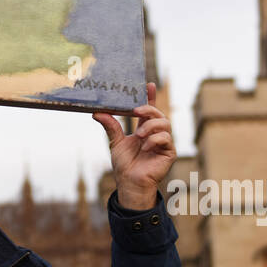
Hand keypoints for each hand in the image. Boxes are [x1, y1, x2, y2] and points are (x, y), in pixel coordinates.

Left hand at [92, 83, 174, 210]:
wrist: (129, 183)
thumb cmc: (124, 164)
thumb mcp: (115, 142)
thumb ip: (110, 126)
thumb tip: (97, 112)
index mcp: (144, 129)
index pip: (149, 110)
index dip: (150, 96)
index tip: (148, 84)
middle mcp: (155, 134)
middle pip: (158, 114)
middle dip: (149, 109)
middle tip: (136, 111)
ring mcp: (164, 143)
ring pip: (165, 124)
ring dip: (150, 126)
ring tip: (139, 135)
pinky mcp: (169, 152)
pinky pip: (166, 139)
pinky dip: (154, 140)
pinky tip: (144, 147)